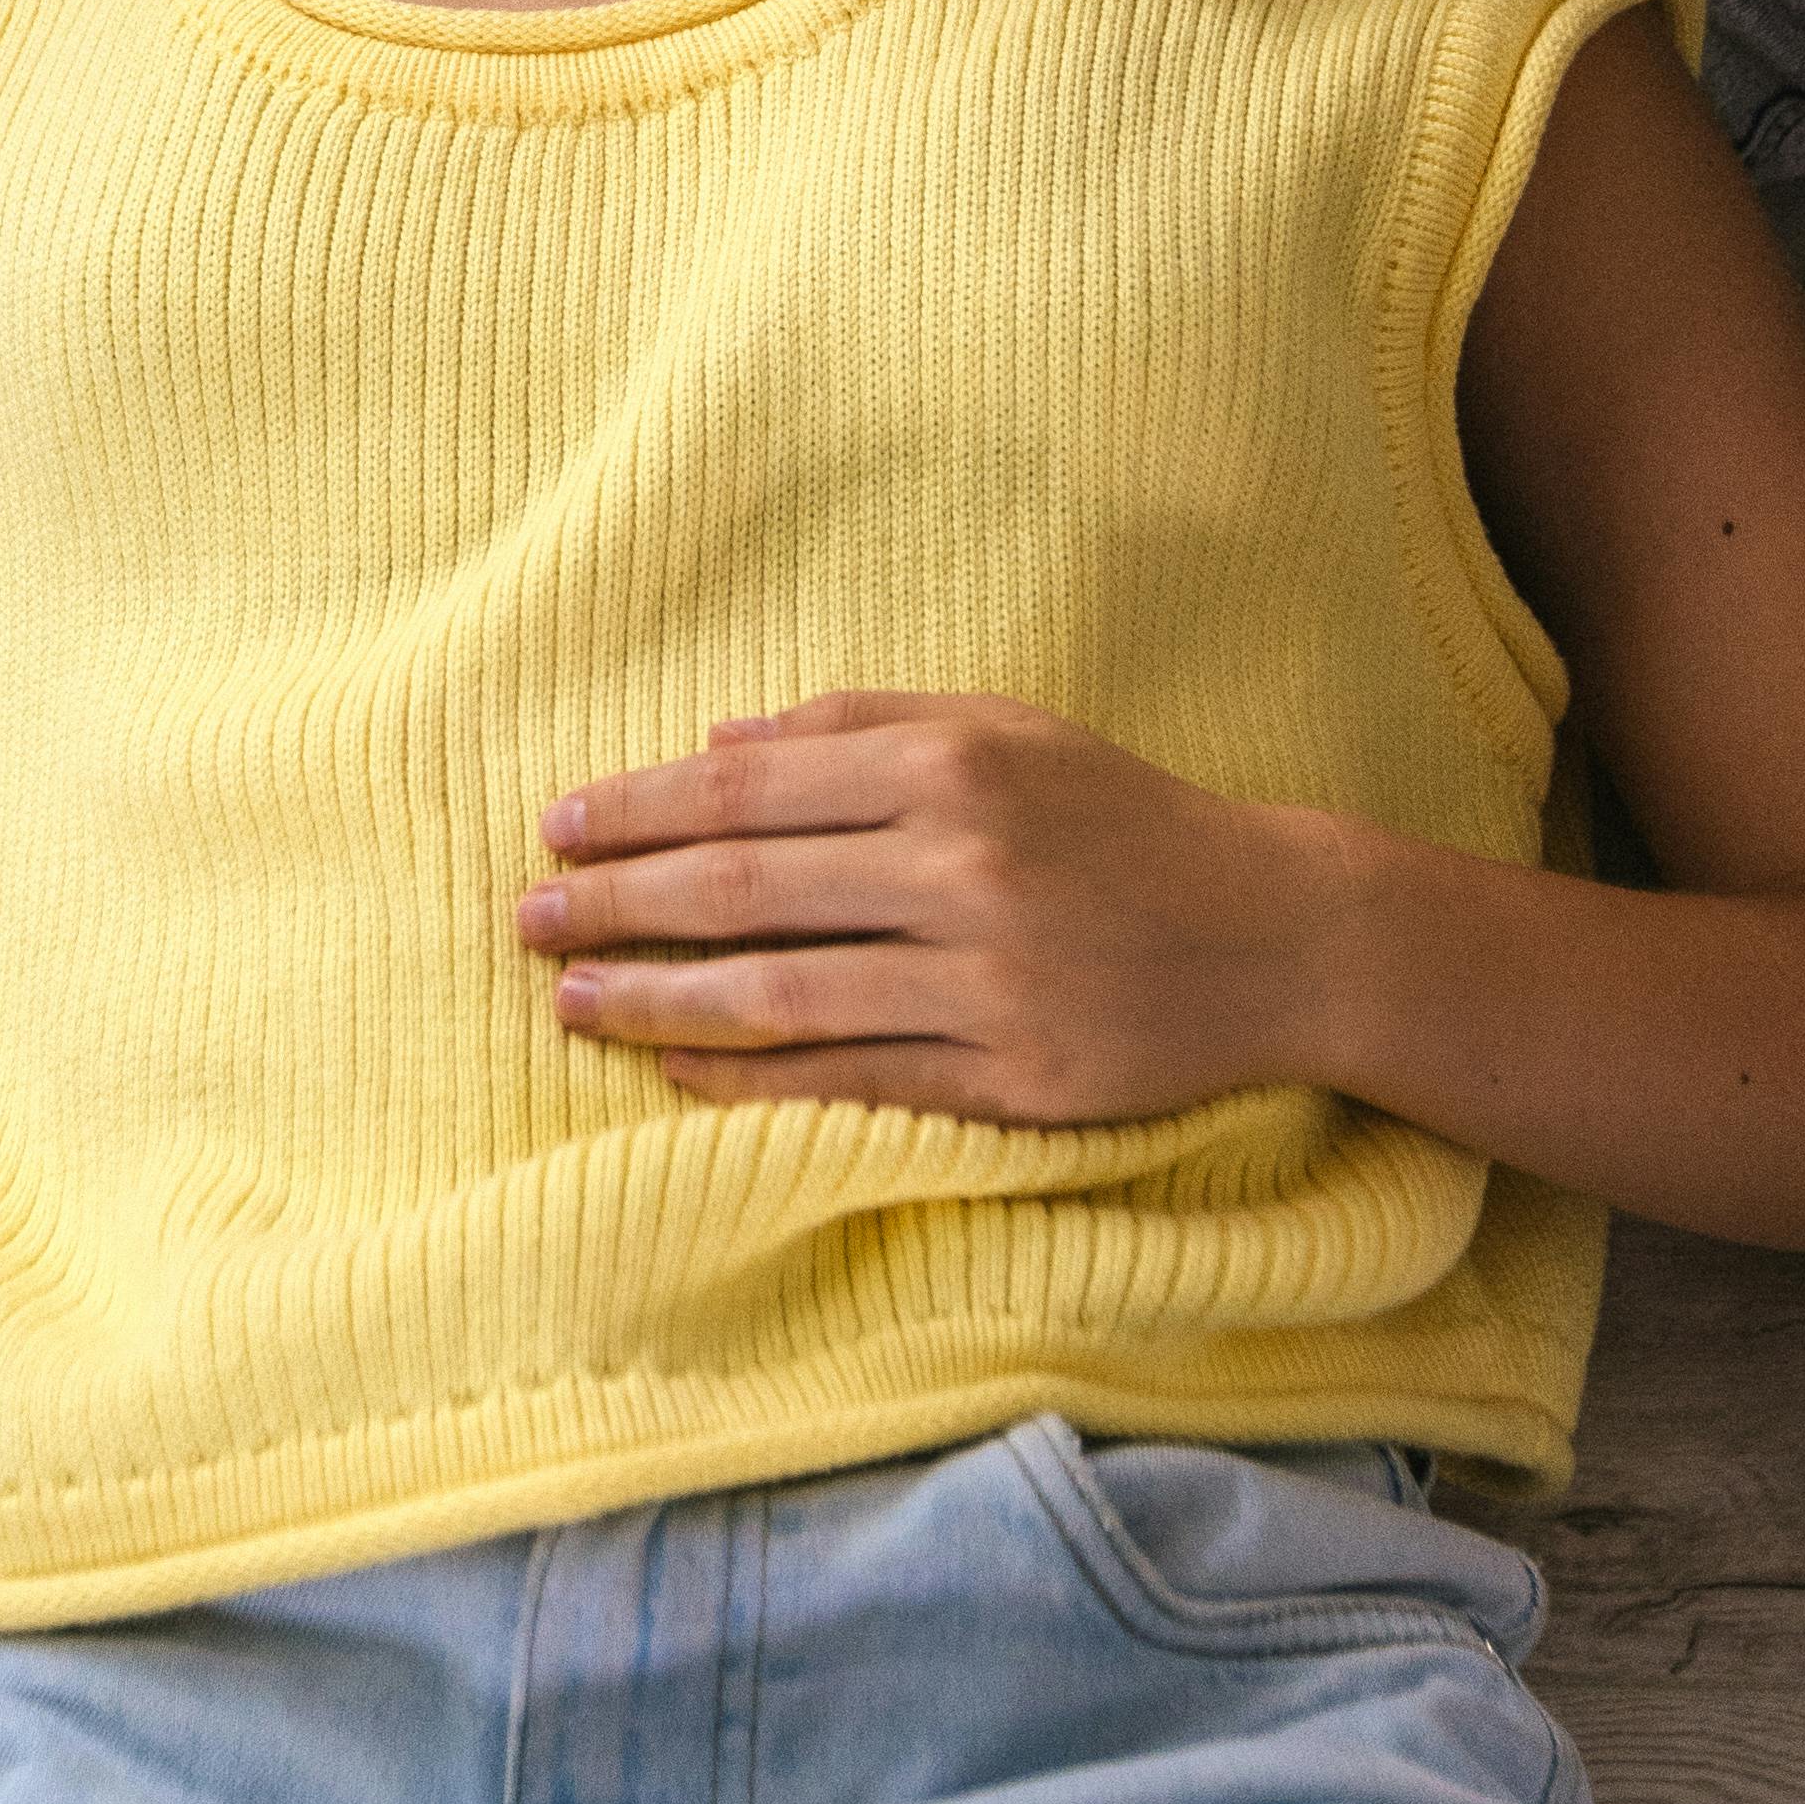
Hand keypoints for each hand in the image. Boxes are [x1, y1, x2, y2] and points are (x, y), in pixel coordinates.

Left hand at [520, 691, 1329, 1125]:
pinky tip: (677, 1074)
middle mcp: (960, 865)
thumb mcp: (1004, 728)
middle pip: (745, 890)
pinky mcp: (1010, 1076)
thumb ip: (860, 723)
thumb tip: (715, 743)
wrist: (1275, 932)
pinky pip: (849, 1079)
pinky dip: (750, 1079)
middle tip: (528, 922)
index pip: (749, 789)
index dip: (638, 809)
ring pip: (780, 995)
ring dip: (659, 1003)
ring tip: (572, 1005)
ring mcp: (985, 978)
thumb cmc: (1121, 816)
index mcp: (950, 765)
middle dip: (617, 905)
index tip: (555, 827)